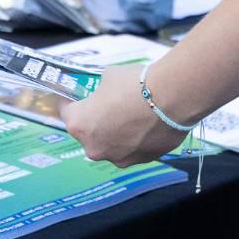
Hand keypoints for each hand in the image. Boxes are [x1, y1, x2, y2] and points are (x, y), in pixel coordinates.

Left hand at [63, 68, 189, 166]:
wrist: (171, 99)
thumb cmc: (134, 85)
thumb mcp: (109, 76)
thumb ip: (101, 90)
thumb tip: (107, 92)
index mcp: (79, 124)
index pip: (67, 113)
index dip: (72, 103)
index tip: (75, 98)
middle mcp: (94, 148)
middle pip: (89, 134)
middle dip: (96, 121)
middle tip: (109, 106)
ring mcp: (118, 158)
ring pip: (111, 145)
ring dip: (116, 134)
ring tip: (132, 116)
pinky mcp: (140, 161)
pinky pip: (132, 150)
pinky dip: (136, 140)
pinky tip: (147, 125)